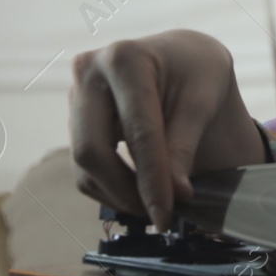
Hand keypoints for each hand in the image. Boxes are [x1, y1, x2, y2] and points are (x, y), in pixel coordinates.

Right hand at [69, 29, 264, 228]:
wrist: (179, 58)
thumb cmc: (195, 72)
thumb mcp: (201, 101)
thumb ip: (183, 145)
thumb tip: (174, 194)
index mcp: (124, 59)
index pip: (137, 132)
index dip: (151, 179)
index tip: (166, 214)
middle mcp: (88, 73)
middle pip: (93, 151)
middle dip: (127, 193)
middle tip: (161, 217)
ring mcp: (75, 96)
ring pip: (84, 165)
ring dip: (119, 196)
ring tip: (157, 207)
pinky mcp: (74, 119)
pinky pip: (83, 167)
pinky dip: (110, 188)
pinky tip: (140, 194)